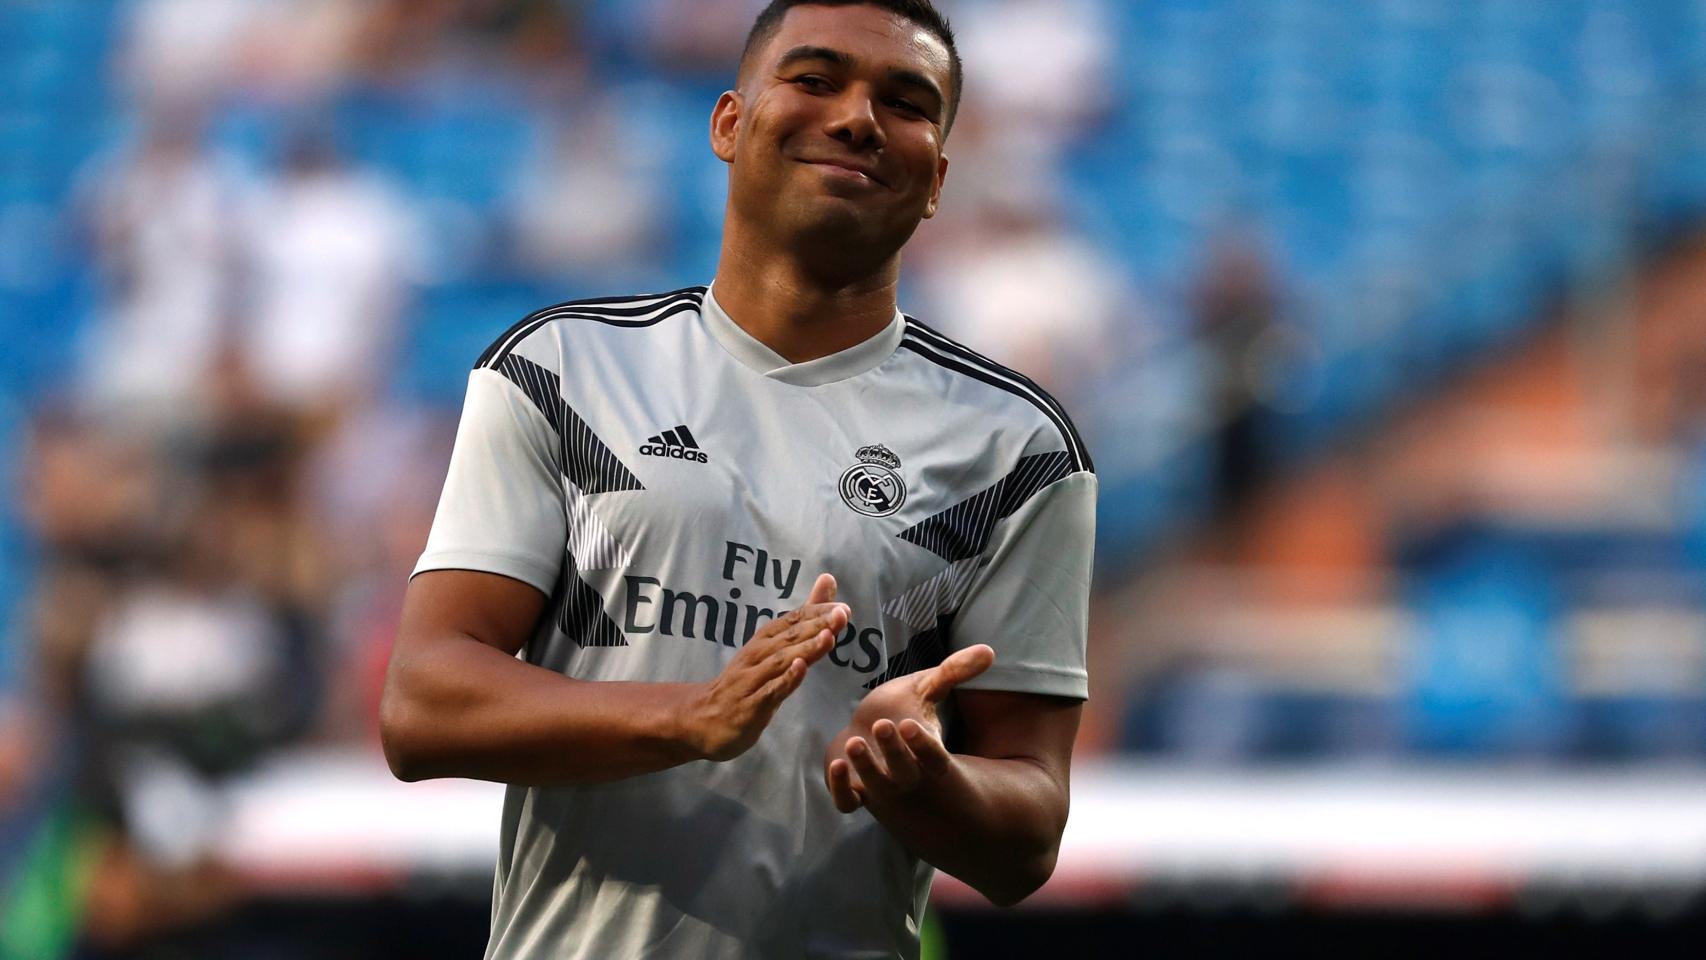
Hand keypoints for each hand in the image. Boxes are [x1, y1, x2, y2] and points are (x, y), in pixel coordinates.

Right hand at [685, 574, 846, 761]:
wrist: (703, 719)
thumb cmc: (747, 681)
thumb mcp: (774, 650)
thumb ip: (805, 620)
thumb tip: (827, 581)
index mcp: (765, 640)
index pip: (793, 620)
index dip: (817, 612)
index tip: (842, 607)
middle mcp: (757, 655)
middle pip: (789, 636)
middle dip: (817, 624)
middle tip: (842, 614)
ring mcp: (752, 680)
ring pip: (780, 661)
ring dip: (805, 648)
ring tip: (828, 637)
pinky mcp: (750, 706)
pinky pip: (769, 691)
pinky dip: (785, 680)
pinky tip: (800, 668)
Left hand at [823, 643, 994, 812]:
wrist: (869, 737)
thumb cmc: (902, 711)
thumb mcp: (925, 689)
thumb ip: (952, 672)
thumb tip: (988, 650)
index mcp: (926, 754)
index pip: (934, 760)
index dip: (924, 747)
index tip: (910, 724)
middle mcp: (905, 775)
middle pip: (905, 774)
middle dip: (894, 752)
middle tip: (882, 725)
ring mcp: (878, 787)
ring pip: (876, 787)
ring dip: (866, 767)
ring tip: (855, 742)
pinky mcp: (852, 792)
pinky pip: (846, 801)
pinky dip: (840, 789)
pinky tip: (837, 764)